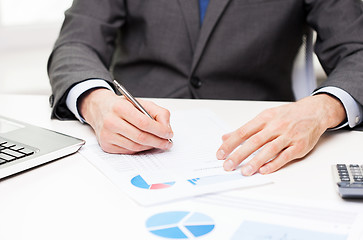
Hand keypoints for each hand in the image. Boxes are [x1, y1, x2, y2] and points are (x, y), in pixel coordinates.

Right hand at [79, 88, 172, 153]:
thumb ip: (158, 113)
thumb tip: (167, 129)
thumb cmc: (123, 106)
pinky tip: (145, 144)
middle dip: (158, 142)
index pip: (144, 123)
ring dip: (150, 146)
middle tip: (167, 143)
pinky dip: (140, 149)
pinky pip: (128, 151)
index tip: (169, 134)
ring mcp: (107, 135)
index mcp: (120, 107)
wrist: (100, 109)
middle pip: (140, 137)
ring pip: (135, 146)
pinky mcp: (106, 145)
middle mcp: (111, 121)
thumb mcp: (141, 103)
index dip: (159, 130)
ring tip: (158, 143)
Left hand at [216, 94, 345, 174]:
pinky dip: (274, 164)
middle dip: (239, 154)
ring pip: (269, 149)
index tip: (220, 154)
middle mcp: (275, 126)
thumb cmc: (287, 115)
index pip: (243, 131)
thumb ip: (246, 129)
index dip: (230, 144)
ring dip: (255, 161)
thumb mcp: (265, 117)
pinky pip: (285, 156)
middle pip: (254, 141)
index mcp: (264, 118)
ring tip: (245, 171)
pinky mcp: (299, 146)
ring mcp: (288, 136)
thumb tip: (225, 137)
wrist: (314, 112)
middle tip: (228, 165)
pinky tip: (264, 170)